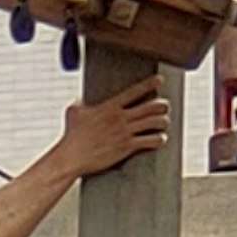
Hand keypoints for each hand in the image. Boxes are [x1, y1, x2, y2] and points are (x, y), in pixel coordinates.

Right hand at [51, 81, 170, 179]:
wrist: (72, 157)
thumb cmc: (71, 136)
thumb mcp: (73, 113)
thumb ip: (80, 104)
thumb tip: (78, 101)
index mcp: (110, 107)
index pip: (134, 91)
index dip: (150, 84)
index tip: (160, 80)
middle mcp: (120, 117)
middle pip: (151, 106)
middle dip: (162, 105)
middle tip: (165, 107)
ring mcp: (125, 132)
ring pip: (154, 122)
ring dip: (163, 122)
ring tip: (164, 123)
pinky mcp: (126, 147)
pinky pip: (150, 141)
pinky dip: (159, 139)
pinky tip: (161, 139)